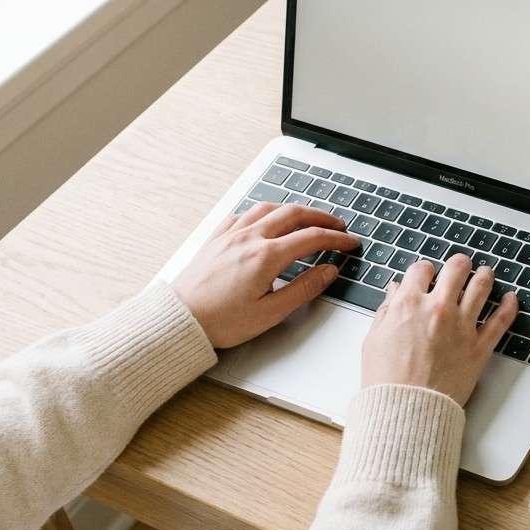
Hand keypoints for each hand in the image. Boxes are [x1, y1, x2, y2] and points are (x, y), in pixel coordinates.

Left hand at [171, 203, 359, 347]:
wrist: (180, 319)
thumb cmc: (221, 321)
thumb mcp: (271, 313)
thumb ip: (304, 289)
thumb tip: (328, 272)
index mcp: (266, 257)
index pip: (312, 238)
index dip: (336, 239)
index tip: (350, 243)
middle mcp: (249, 238)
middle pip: (293, 214)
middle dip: (320, 217)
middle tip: (337, 226)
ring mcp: (230, 235)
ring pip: (268, 208)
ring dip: (293, 209)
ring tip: (307, 217)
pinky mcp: (216, 238)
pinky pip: (243, 214)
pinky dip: (263, 212)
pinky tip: (266, 219)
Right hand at [361, 253, 517, 405]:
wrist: (407, 409)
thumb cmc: (387, 381)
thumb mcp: (374, 340)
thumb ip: (387, 311)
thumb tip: (395, 291)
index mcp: (409, 305)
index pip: (421, 269)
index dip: (424, 270)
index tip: (426, 275)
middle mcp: (438, 309)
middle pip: (456, 269)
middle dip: (458, 264)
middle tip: (461, 266)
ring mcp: (462, 327)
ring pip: (481, 287)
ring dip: (484, 275)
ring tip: (485, 273)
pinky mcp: (479, 347)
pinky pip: (501, 320)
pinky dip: (509, 306)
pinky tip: (510, 299)